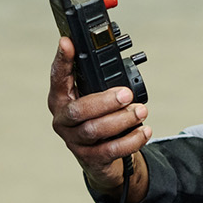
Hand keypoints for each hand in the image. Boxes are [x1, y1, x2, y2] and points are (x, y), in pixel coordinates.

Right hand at [48, 38, 150, 202]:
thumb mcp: (95, 97)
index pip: (58, 76)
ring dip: (122, 119)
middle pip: (78, 110)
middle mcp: (63, 120)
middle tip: (126, 94)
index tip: (68, 42)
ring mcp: (74, 141)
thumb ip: (97, 80)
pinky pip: (110, 150)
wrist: (101, 159)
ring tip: (140, 111)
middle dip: (105, 101)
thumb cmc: (98, 119)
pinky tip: (144, 131)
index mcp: (61, 99)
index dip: (63, 60)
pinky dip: (131, 140)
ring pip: (95, 130)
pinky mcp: (89, 158)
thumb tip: (112, 55)